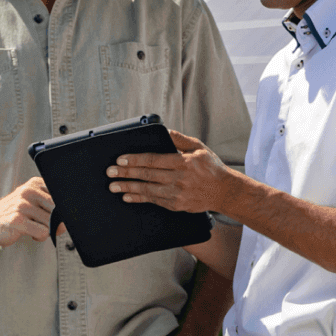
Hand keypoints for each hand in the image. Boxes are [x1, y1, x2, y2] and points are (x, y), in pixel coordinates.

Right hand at [0, 177, 65, 246]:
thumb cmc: (12, 213)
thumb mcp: (31, 201)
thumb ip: (50, 206)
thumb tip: (69, 220)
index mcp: (34, 184)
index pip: (61, 195)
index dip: (62, 210)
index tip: (54, 215)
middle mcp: (28, 191)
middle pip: (58, 210)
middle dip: (55, 222)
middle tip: (43, 224)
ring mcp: (22, 205)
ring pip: (52, 222)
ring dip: (46, 230)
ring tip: (33, 228)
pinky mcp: (17, 220)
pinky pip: (43, 232)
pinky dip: (39, 237)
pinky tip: (30, 234)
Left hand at [106, 129, 230, 213]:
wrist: (224, 191)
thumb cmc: (211, 167)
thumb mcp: (199, 147)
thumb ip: (180, 139)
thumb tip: (165, 130)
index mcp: (183, 162)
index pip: (154, 160)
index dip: (135, 160)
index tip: (121, 159)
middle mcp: (179, 179)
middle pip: (147, 175)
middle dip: (126, 173)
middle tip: (110, 172)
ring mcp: (178, 194)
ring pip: (148, 190)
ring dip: (128, 188)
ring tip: (113, 186)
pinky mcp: (177, 205)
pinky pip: (154, 201)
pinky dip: (139, 198)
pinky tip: (128, 196)